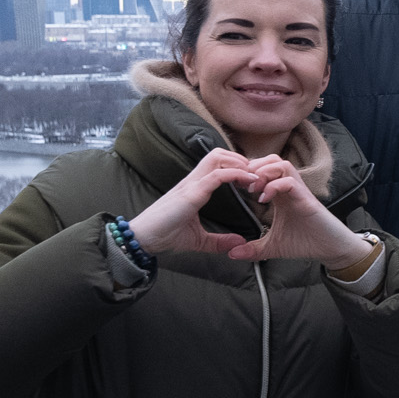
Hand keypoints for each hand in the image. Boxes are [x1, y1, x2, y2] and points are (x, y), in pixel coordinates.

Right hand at [127, 150, 262, 258]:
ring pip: (217, 158)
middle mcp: (192, 181)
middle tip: (255, 176)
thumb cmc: (165, 236)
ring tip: (253, 177)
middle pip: (218, 154)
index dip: (237, 166)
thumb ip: (219, 241)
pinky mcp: (190, 194)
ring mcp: (191, 185)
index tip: (253, 180)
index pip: (217, 164)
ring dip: (239, 163)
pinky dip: (235, 174)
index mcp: (194, 188)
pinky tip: (248, 182)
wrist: (142, 240)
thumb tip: (239, 243)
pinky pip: (216, 175)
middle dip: (240, 159)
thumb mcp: (199, 240)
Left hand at [228, 155, 371, 268]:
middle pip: (270, 159)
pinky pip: (289, 181)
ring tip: (254, 190)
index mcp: (280, 194)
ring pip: (280, 163)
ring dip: (263, 173)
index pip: (262, 169)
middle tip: (243, 186)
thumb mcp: (271, 247)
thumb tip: (231, 254)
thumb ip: (252, 249)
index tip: (235, 187)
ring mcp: (298, 191)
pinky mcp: (306, 199)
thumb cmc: (305, 243)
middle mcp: (289, 188)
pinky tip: (264, 200)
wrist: (330, 249)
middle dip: (253, 168)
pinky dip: (274, 186)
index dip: (246, 173)